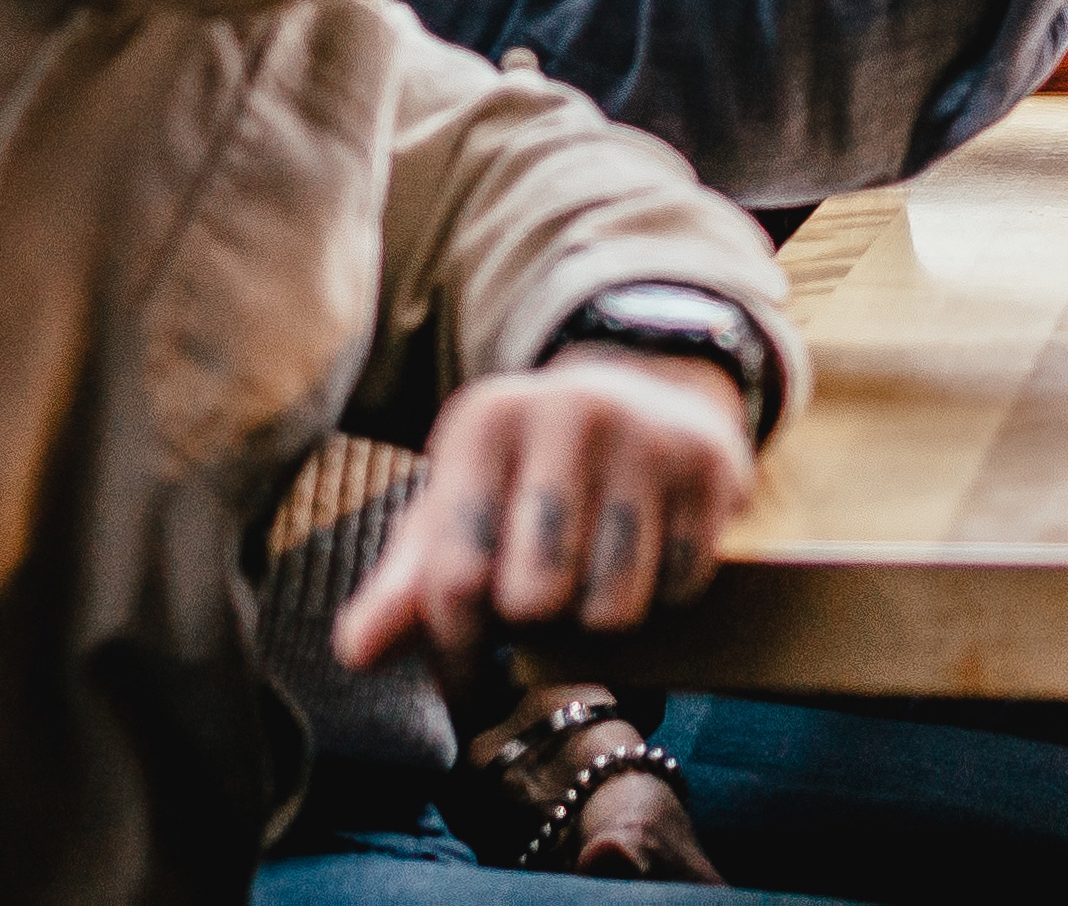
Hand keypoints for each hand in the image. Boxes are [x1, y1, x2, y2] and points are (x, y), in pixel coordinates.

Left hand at [336, 354, 757, 672]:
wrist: (649, 397)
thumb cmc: (531, 474)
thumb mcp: (462, 508)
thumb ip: (406, 585)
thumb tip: (356, 651)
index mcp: (487, 419)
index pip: (456, 579)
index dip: (459, 649)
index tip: (471, 670)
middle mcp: (568, 410)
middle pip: (535, 600)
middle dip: (536, 625)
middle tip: (542, 606)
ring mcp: (647, 434)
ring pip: (612, 608)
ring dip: (600, 618)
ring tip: (592, 578)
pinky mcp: (712, 465)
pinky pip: (678, 590)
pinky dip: (662, 595)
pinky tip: (648, 555)